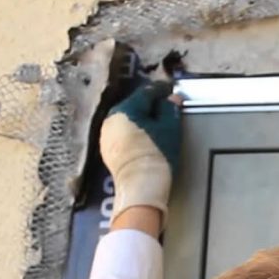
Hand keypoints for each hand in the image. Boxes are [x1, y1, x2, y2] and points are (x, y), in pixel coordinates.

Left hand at [100, 81, 181, 230]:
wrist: (140, 187)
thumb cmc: (156, 156)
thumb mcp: (169, 130)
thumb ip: (170, 110)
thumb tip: (171, 99)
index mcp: (126, 109)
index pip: (146, 92)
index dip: (161, 91)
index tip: (171, 91)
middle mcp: (111, 119)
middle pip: (134, 105)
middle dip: (150, 106)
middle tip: (166, 108)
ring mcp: (106, 135)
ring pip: (127, 120)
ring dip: (141, 119)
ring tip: (157, 124)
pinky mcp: (108, 151)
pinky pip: (123, 134)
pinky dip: (134, 132)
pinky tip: (145, 138)